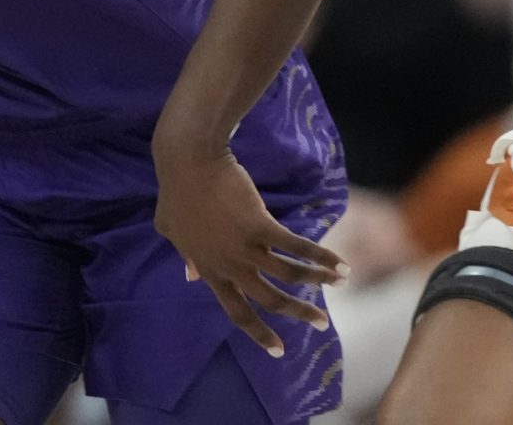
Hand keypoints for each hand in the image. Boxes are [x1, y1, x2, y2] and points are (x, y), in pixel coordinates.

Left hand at [153, 144, 346, 356]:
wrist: (189, 162)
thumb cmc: (178, 190)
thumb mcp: (170, 230)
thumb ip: (185, 256)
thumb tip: (190, 276)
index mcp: (210, 270)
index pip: (237, 311)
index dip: (259, 332)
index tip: (279, 350)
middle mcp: (230, 265)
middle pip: (269, 300)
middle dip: (298, 313)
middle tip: (321, 324)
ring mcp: (245, 247)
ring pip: (289, 275)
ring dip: (318, 281)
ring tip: (340, 283)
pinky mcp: (260, 225)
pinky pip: (297, 247)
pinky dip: (322, 256)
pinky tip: (341, 263)